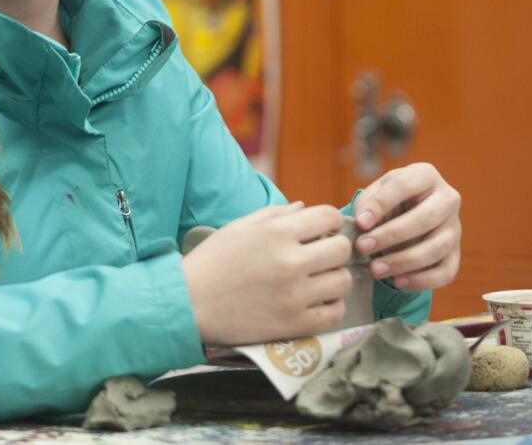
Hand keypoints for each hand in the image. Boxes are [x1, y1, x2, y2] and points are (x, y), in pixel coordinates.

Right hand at [180, 203, 353, 345]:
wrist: (189, 304)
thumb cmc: (210, 262)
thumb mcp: (237, 229)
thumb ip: (272, 215)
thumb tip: (302, 207)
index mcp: (275, 233)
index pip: (328, 216)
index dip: (328, 222)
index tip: (321, 231)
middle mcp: (289, 261)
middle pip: (342, 249)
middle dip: (333, 249)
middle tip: (319, 257)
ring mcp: (294, 294)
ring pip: (343, 281)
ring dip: (333, 278)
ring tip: (316, 281)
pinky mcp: (294, 323)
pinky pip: (335, 313)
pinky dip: (330, 306)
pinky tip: (314, 302)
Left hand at [353, 162, 461, 290]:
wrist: (406, 213)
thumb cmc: (388, 201)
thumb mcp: (376, 192)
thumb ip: (367, 204)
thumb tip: (363, 224)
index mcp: (425, 175)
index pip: (405, 186)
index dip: (381, 204)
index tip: (360, 222)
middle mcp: (447, 199)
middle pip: (425, 219)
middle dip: (391, 235)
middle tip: (363, 247)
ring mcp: (455, 228)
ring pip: (437, 248)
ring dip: (403, 261)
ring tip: (375, 269)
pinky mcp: (456, 253)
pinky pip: (446, 272)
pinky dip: (422, 280)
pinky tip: (397, 282)